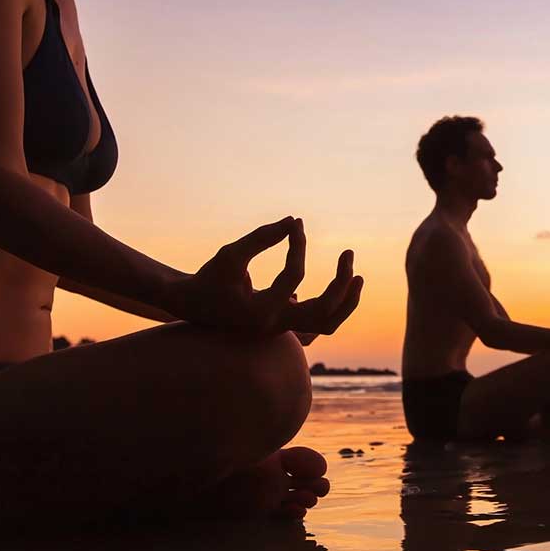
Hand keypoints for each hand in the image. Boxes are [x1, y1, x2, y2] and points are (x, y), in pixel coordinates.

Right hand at [164, 217, 362, 336]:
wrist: (192, 306)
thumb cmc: (209, 278)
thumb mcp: (231, 254)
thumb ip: (262, 237)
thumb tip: (294, 220)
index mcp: (260, 312)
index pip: (293, 277)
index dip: (298, 247)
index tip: (297, 225)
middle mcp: (275, 326)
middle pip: (324, 313)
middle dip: (342, 283)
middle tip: (349, 253)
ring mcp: (282, 330)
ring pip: (327, 324)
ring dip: (346, 301)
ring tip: (357, 275)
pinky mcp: (285, 326)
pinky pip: (319, 323)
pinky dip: (332, 306)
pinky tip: (337, 284)